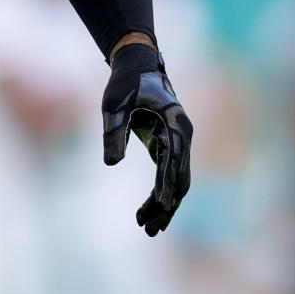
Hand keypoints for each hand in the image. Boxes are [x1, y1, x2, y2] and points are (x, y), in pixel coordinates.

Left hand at [101, 42, 192, 235]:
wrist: (137, 63)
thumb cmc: (125, 83)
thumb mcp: (114, 105)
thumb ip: (114, 131)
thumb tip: (112, 163)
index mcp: (174, 123)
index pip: (175, 159)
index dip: (168, 183)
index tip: (161, 206)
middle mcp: (182, 133)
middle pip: (180, 176)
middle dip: (167, 204)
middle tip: (150, 229)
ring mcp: (178, 139)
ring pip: (177, 179)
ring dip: (165, 204)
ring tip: (148, 229)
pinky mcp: (169, 144)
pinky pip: (169, 174)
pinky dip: (161, 193)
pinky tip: (147, 211)